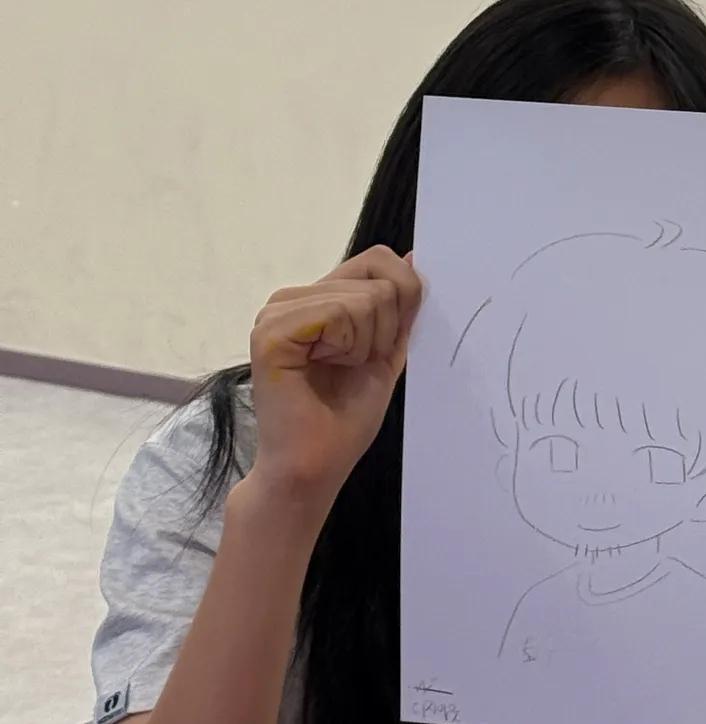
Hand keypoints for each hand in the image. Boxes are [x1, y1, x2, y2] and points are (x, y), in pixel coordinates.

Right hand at [246, 246, 421, 509]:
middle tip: (355, 364)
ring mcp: (277, 311)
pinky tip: (322, 369)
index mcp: (317, 299)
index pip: (378, 259)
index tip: (383, 344)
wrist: (314, 466)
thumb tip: (416, 257)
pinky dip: (348, 348)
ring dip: (367, 343)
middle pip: (378, 275)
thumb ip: (400, 306)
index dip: (401, 296)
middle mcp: (292, 298)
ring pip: (364, 298)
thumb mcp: (386, 351)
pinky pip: (339, 314)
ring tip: (337, 370)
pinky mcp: (271, 330)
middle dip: (386, 328)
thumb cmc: (345, 419)